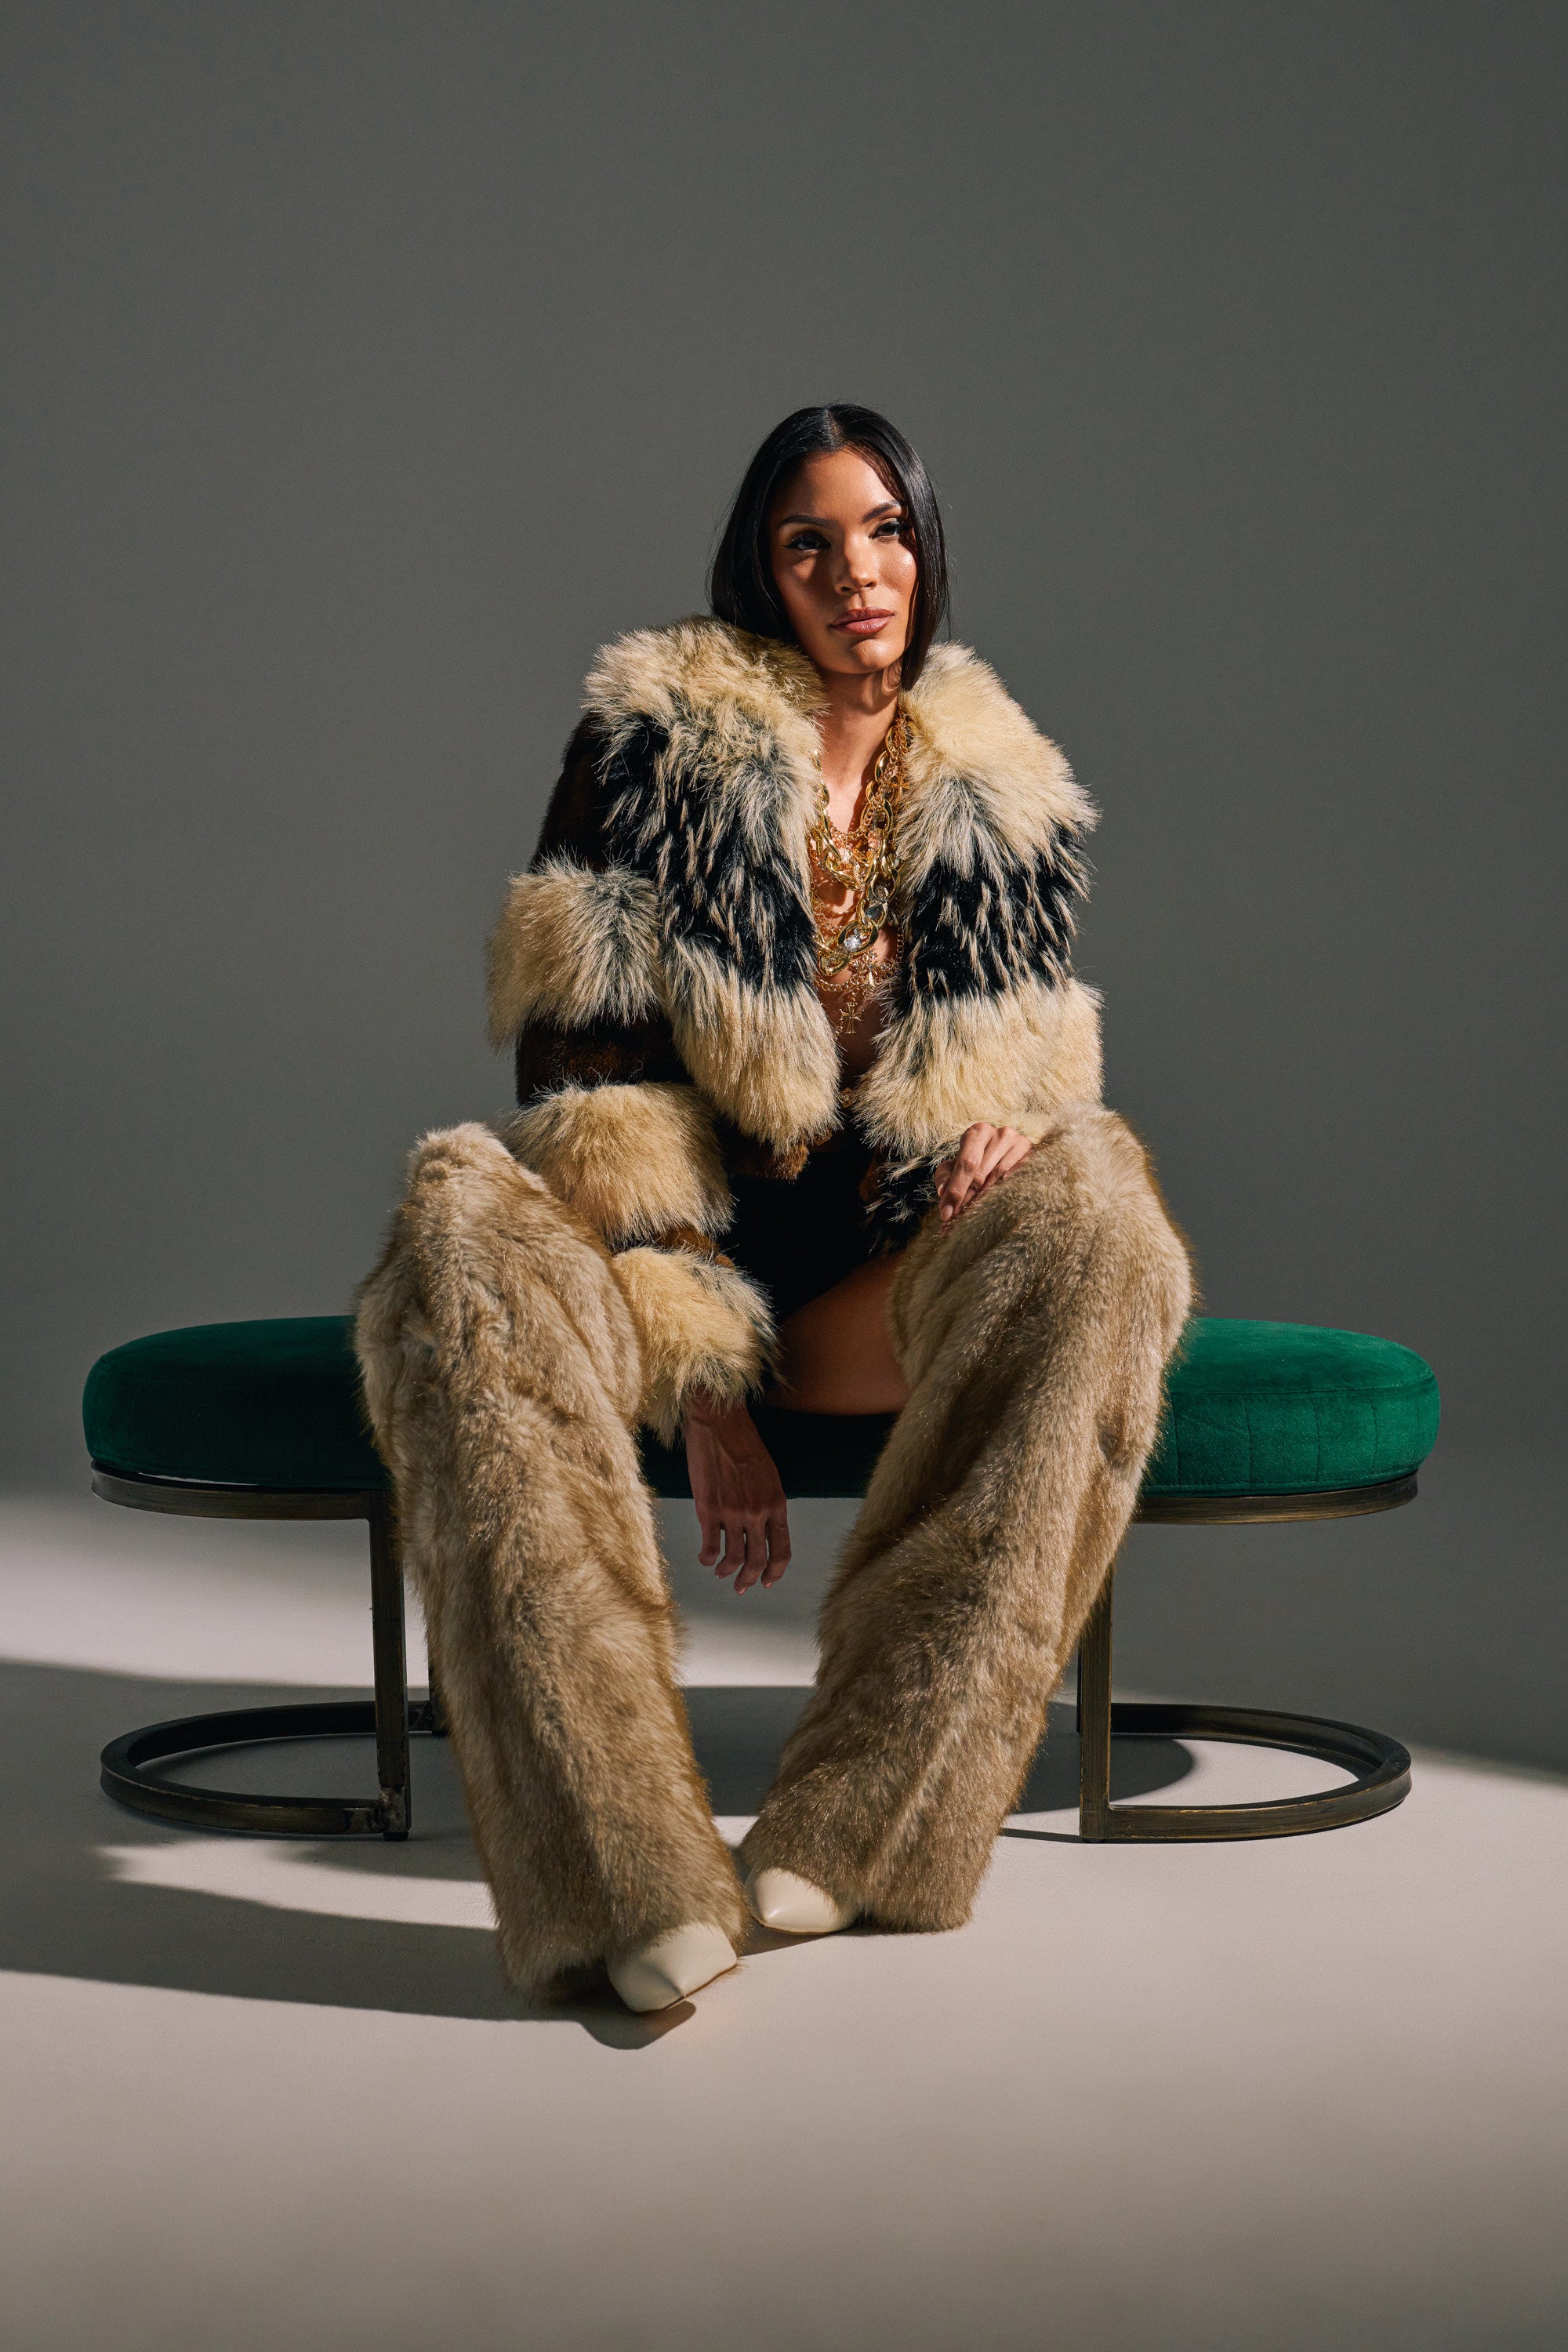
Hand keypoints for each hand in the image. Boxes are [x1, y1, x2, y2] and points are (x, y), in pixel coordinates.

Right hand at [683, 1390, 791, 1593]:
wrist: (720, 1423)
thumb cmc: (744, 1444)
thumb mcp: (768, 1475)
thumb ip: (768, 1502)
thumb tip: (763, 1528)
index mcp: (777, 1503)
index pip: (782, 1549)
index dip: (775, 1571)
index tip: (767, 1581)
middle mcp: (758, 1512)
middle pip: (758, 1560)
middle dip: (750, 1579)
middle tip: (742, 1587)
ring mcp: (733, 1513)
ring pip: (734, 1558)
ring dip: (727, 1572)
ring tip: (720, 1573)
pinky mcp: (709, 1510)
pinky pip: (710, 1547)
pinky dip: (707, 1558)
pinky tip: (704, 1559)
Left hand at [934, 1123, 1034, 1225]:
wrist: (1005, 1154)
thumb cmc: (975, 1161)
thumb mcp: (955, 1165)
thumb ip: (945, 1177)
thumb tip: (943, 1192)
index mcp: (978, 1132)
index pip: (966, 1163)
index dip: (956, 1190)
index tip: (945, 1214)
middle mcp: (1001, 1134)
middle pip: (982, 1173)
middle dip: (967, 1200)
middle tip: (957, 1221)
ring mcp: (1021, 1144)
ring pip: (1001, 1179)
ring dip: (985, 1202)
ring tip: (973, 1219)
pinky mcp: (1035, 1157)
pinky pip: (1020, 1180)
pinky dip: (1007, 1196)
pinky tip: (998, 1209)